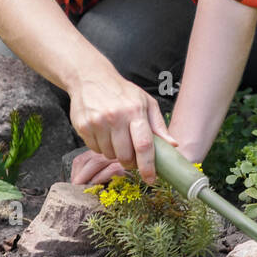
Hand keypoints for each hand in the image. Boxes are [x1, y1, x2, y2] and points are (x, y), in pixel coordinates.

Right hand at [66, 61, 176, 184]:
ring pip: (109, 155)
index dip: (148, 166)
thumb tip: (173, 145)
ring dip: (115, 153)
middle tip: (132, 156)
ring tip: (116, 137)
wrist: (91, 78)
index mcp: (135, 111)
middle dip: (130, 162)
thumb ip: (159, 126)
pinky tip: (103, 132)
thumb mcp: (146, 102)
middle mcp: (116, 117)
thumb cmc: (122, 92)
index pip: (144, 145)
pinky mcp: (83, 126)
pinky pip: (95, 149)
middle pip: (125, 155)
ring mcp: (98, 122)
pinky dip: (101, 147)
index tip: (150, 179)